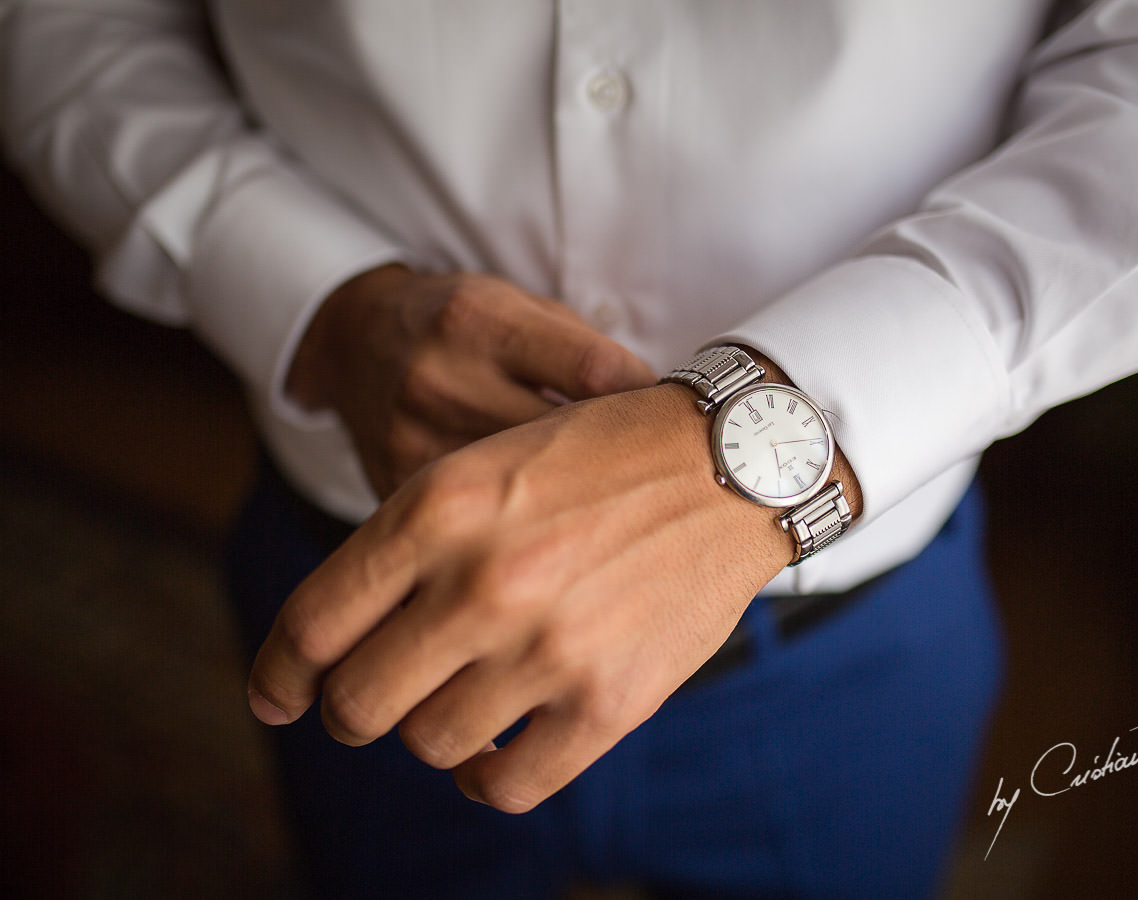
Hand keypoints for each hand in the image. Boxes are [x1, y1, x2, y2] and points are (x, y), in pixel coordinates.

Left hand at [246, 384, 797, 811]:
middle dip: (350, 710)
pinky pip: (510, 784)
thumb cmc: (599, 456)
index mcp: (439, 509)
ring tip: (457, 701)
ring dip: (428, 733)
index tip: (278, 697)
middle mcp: (484, 582)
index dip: (277, 675)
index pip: (312, 626)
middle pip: (357, 703)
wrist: (731, 463)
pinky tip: (495, 753)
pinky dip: (487, 779)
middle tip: (371, 701)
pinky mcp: (611, 701)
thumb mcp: (484, 466)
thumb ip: (405, 546)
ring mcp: (550, 649)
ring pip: (430, 746)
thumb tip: (329, 647)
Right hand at [286, 264, 656, 497]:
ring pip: (522, 498)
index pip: (595, 373)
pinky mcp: (392, 489)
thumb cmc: (465, 324)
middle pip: (561, 443)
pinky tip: (554, 533)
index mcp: (480, 320)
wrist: (355, 342)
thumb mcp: (521, 306)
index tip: (677, 424)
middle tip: (663, 484)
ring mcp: (410, 439)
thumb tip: (662, 416)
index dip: (648, 406)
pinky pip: (474, 527)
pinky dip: (520, 532)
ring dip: (576, 509)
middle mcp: (439, 377)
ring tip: (614, 512)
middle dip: (617, 466)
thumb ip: (583, 353)